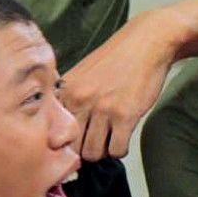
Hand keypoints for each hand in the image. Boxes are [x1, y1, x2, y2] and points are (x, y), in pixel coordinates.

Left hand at [62, 10, 180, 160]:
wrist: (146, 43)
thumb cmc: (116, 60)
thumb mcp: (82, 74)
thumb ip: (69, 98)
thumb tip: (61, 132)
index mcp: (66, 91)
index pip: (51, 132)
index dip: (64, 142)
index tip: (75, 139)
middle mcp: (79, 100)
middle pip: (72, 147)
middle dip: (84, 149)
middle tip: (96, 140)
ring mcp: (102, 108)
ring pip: (93, 153)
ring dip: (102, 150)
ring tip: (110, 138)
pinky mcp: (125, 115)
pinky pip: (116, 150)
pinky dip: (120, 149)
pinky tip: (123, 136)